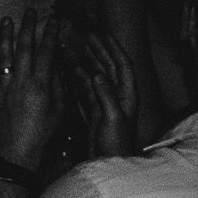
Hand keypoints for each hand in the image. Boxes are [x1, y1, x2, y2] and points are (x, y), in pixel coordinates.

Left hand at [0, 11, 62, 171]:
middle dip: (28, 27)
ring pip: (4, 56)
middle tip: (30, 11)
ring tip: (7, 20)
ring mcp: (4, 88)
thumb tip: (56, 63)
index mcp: (41, 84)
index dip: (50, 33)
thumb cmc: (43, 133)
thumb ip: (59, 84)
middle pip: (24, 48)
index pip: (47, 52)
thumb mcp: (60, 108)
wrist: (17, 153)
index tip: (53, 19)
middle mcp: (21, 82)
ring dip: (5, 36)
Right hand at [74, 28, 140, 158]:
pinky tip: (70, 70)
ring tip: (73, 49)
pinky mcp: (95, 111)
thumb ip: (106, 96)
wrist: (110, 164)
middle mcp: (118, 95)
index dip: (113, 47)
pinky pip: (86, 89)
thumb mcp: (113, 118)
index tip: (102, 34)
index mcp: (127, 94)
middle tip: (85, 35)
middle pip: (108, 66)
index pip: (122, 64)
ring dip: (85, 62)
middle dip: (97, 50)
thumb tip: (97, 75)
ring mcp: (106, 102)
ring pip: (94, 76)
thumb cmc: (117, 145)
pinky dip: (78, 78)